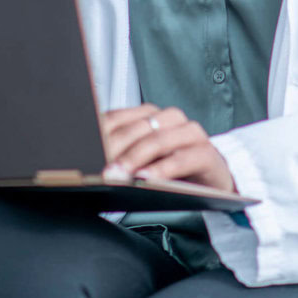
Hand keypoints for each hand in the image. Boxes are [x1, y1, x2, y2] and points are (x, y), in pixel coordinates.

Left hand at [101, 103, 236, 192]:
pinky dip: (163, 169)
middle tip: (100, 169)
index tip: (86, 152)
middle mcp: (170, 120)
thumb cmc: (170, 171)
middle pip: (138, 128)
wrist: (211, 182)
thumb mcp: (141, 160)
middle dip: (116, 148)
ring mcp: (190, 134)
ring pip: (159, 139)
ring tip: (120, 175)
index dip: (101, 133)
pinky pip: (183, 158)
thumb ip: (119, 155)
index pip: (120, 117)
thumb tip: (90, 162)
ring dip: (137, 157)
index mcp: (150, 115)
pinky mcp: (207, 153)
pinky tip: (147, 178)